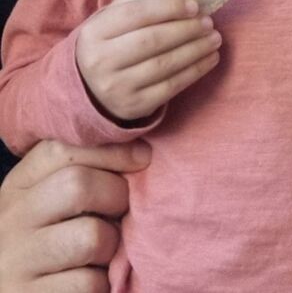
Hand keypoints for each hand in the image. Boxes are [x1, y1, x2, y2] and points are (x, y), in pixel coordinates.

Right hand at [0, 139, 149, 292]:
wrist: (18, 290)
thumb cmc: (49, 238)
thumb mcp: (52, 198)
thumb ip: (83, 169)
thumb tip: (140, 152)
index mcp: (17, 186)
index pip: (60, 149)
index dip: (111, 150)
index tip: (142, 157)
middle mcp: (11, 220)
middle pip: (78, 185)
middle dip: (116, 195)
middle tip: (121, 210)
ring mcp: (18, 263)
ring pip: (91, 237)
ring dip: (111, 244)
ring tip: (103, 249)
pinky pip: (89, 283)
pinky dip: (102, 282)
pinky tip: (91, 278)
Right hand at [76, 0, 221, 121]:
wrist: (89, 88)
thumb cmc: (111, 42)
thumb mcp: (116, 17)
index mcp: (95, 32)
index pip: (135, 15)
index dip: (168, 8)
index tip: (194, 5)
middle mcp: (101, 61)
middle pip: (151, 40)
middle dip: (186, 29)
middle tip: (208, 22)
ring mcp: (116, 87)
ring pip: (163, 65)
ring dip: (195, 49)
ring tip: (214, 38)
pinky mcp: (134, 106)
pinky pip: (171, 87)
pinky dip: (196, 71)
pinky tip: (210, 58)